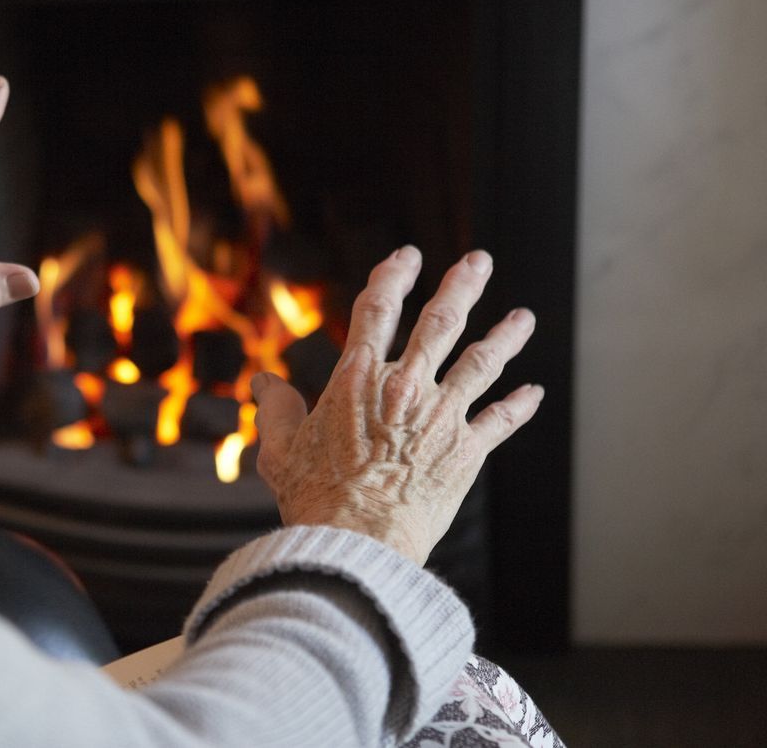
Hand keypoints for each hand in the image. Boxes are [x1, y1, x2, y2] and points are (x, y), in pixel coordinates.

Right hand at [250, 246, 541, 565]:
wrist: (361, 542)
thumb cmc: (316, 498)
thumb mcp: (281, 449)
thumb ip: (275, 409)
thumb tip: (265, 382)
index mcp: (358, 379)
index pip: (377, 310)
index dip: (392, 276)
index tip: (406, 257)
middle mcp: (405, 387)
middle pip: (440, 323)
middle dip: (461, 286)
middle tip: (479, 263)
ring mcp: (441, 416)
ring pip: (482, 362)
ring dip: (505, 336)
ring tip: (523, 317)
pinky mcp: (466, 452)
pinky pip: (500, 420)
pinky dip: (519, 405)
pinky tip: (534, 391)